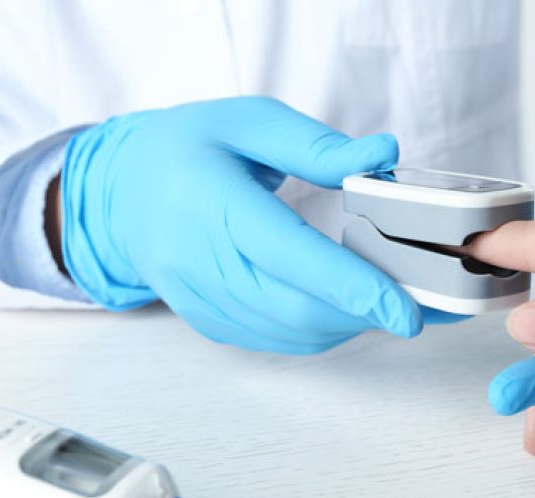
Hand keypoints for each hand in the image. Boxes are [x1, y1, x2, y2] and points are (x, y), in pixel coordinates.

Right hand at [59, 96, 422, 352]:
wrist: (119, 189)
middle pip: (293, 307)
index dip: (353, 287)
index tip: (406, 310)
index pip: (289, 255)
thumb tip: (382, 155)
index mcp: (210, 202)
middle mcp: (196, 258)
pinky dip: (315, 330)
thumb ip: (316, 144)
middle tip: (415, 302)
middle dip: (363, 312)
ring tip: (384, 298)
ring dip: (345, 324)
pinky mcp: (204, 318)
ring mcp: (195, 296)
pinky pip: (269, 340)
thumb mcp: (249, 120)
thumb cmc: (188, 147)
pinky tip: (341, 307)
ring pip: (286, 332)